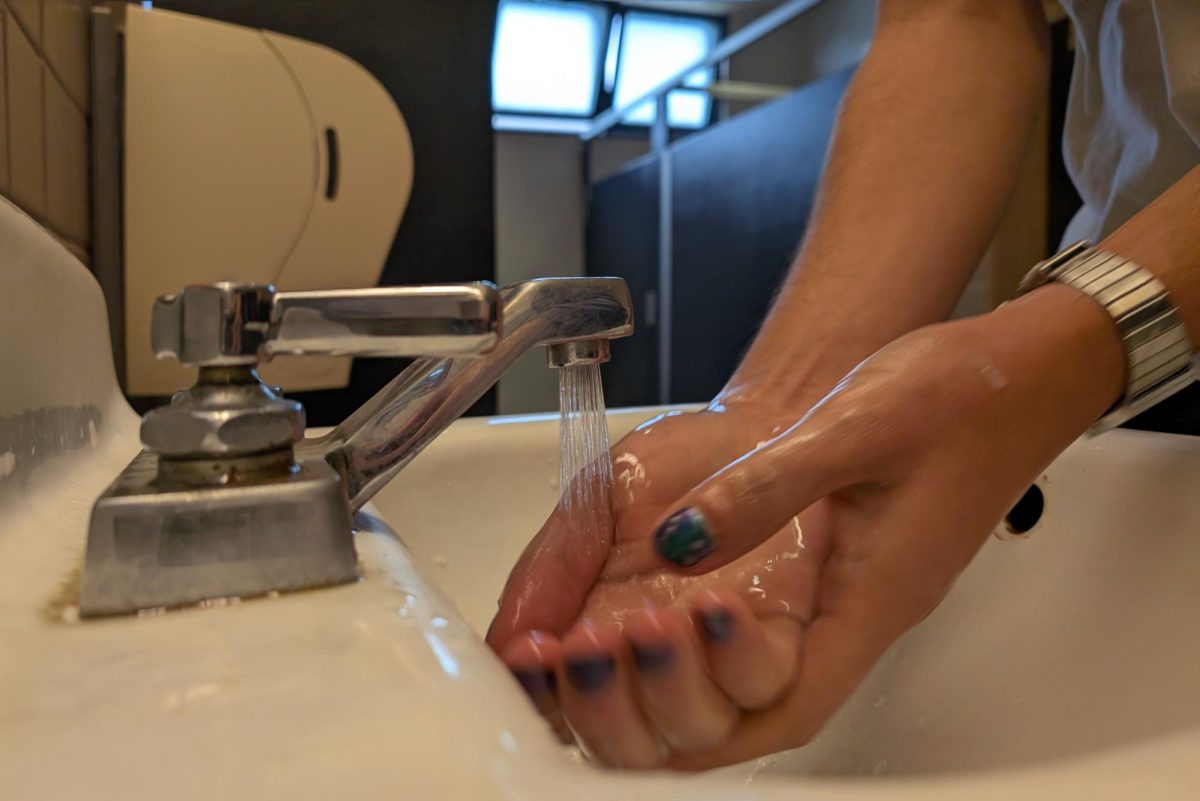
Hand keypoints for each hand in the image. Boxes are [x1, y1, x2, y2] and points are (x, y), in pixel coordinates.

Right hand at [486, 396, 833, 766]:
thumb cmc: (681, 466)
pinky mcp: (783, 645)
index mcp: (596, 636)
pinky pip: (764, 683)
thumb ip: (550, 569)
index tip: (532, 650)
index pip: (558, 702)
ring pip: (692, 731)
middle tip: (589, 644)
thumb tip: (504, 644)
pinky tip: (715, 608)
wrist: (760, 423)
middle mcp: (655, 668)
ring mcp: (719, 666)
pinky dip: (735, 655)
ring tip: (652, 622)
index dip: (541, 692)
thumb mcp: (596, 501)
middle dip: (600, 705)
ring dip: (665, 687)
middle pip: (622, 744)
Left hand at [489, 285, 1122, 769]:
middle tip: (589, 669)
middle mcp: (857, 609)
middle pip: (762, 703)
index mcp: (872, 595)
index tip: (637, 728)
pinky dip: (701, 632)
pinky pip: (761, 622)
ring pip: (757, 668)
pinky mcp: (835, 564)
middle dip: (672, 704)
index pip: (790, 702)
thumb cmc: (956, 399)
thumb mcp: (854, 427)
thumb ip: (766, 486)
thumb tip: (681, 541)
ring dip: (678, 671)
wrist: (1008, 374)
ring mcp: (847, 590)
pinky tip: (654, 607)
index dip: (710, 728)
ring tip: (594, 649)